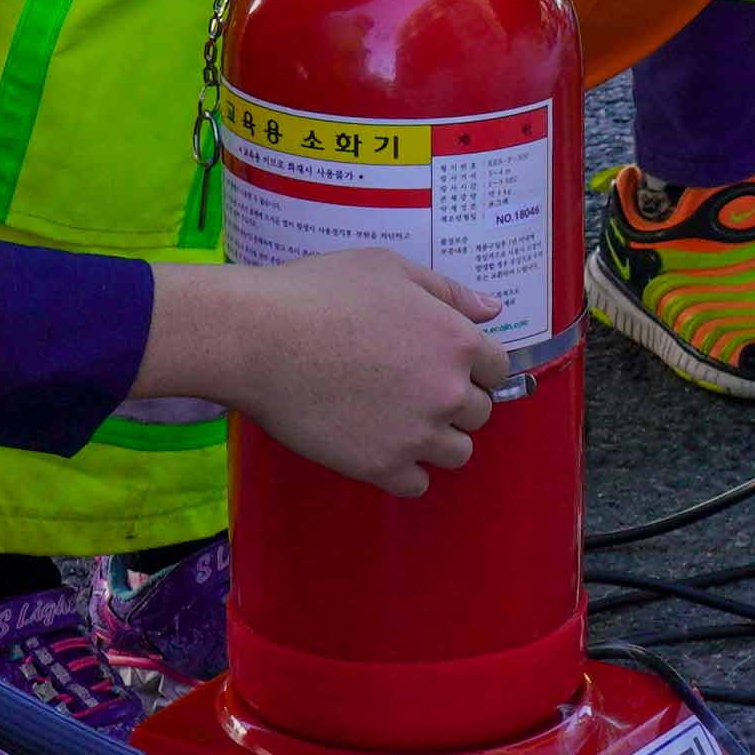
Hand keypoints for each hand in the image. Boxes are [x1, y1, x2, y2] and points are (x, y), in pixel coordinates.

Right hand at [154, 243, 517, 494]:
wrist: (258, 338)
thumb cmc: (319, 292)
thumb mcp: (389, 270)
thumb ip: (448, 292)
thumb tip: (493, 310)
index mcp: (457, 341)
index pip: (497, 368)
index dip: (471, 366)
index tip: (440, 365)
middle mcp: (448, 392)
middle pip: (478, 414)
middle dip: (452, 403)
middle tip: (409, 389)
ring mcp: (417, 434)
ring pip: (456, 454)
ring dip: (435, 440)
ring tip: (396, 421)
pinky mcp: (381, 467)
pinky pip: (416, 484)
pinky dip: (403, 470)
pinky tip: (377, 446)